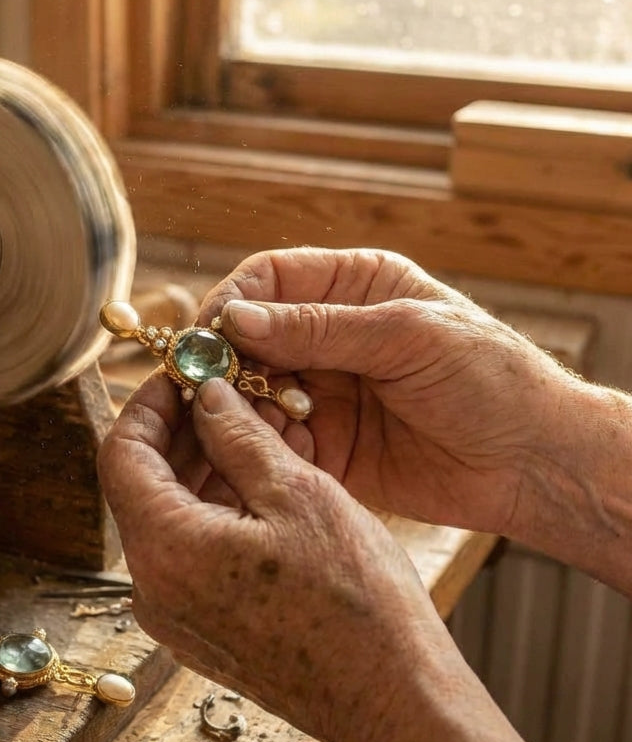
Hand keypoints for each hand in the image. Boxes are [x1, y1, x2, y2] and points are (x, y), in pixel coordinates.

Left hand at [96, 370, 458, 741]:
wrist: (393, 703)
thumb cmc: (356, 603)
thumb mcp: (297, 495)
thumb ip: (238, 436)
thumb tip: (205, 395)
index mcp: (165, 550)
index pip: (121, 454)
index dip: (148, 404)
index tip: (181, 373)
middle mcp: (153, 589)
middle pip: (142, 484)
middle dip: (180, 431)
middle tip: (223, 391)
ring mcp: (175, 615)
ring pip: (170, 516)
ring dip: (202, 466)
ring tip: (251, 427)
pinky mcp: (202, 629)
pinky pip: (191, 551)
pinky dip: (214, 507)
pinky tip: (258, 478)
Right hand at [200, 247, 586, 541]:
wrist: (534, 462)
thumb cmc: (490, 379)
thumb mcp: (408, 336)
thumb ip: (319, 329)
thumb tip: (235, 319)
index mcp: (354, 289)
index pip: (269, 279)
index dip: (232, 301)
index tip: (208, 335)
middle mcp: (330, 336)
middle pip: (249, 337)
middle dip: (227, 361)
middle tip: (210, 387)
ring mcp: (323, 391)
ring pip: (252, 390)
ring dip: (242, 406)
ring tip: (253, 422)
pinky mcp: (323, 444)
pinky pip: (271, 439)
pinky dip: (261, 445)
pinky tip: (275, 452)